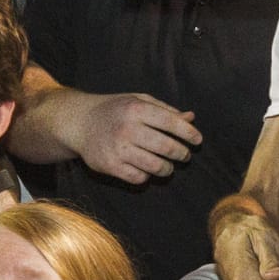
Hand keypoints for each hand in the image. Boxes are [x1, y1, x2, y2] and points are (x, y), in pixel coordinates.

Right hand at [68, 91, 203, 183]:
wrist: (80, 122)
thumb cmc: (115, 110)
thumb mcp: (138, 101)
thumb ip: (165, 110)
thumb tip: (191, 118)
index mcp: (137, 108)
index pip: (172, 123)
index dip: (189, 133)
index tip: (198, 140)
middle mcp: (128, 128)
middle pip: (167, 148)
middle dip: (182, 154)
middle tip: (185, 155)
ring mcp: (118, 149)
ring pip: (156, 166)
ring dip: (167, 169)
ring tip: (168, 166)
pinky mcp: (110, 166)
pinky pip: (139, 178)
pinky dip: (147, 176)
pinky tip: (147, 170)